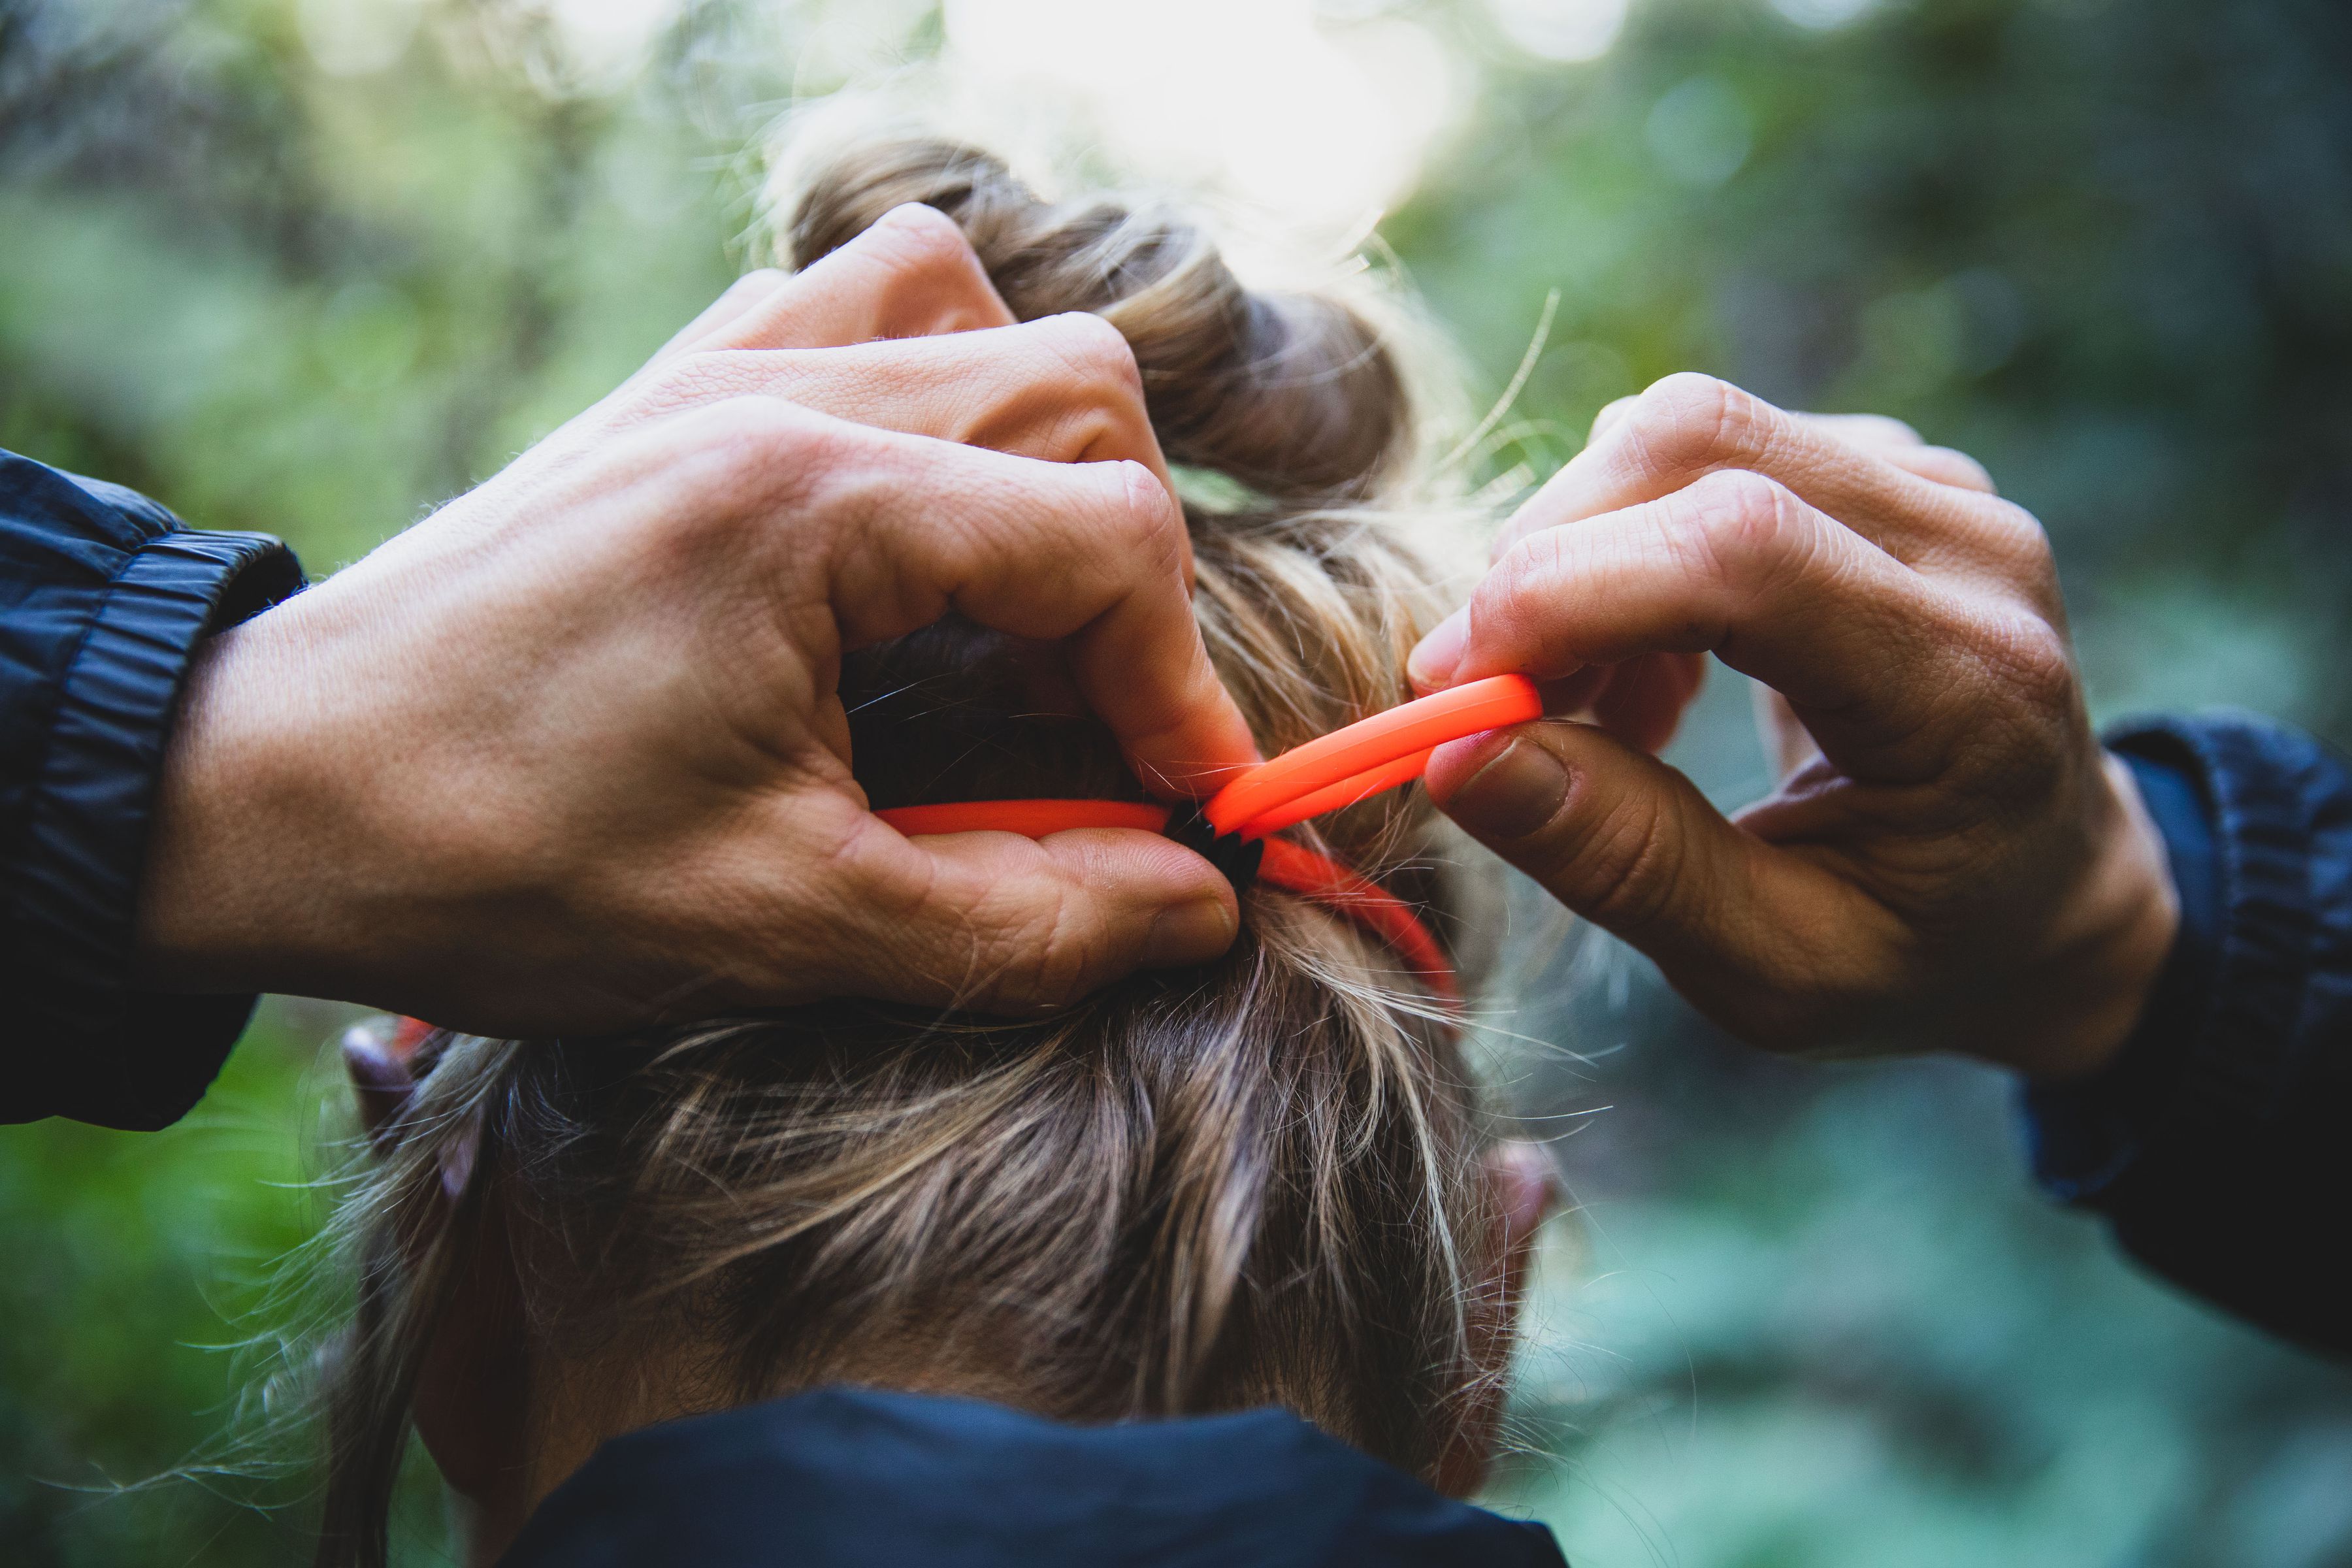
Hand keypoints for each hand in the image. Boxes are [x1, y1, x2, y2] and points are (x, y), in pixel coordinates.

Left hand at [133, 206, 1257, 1029]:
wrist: (261, 790)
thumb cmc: (499, 864)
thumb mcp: (782, 928)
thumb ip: (1023, 919)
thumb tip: (1197, 904)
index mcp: (811, 507)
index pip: (1109, 538)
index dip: (1183, 689)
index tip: (1192, 815)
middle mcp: (778, 392)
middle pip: (1081, 391)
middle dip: (1130, 578)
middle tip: (1091, 729)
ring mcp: (721, 367)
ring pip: (984, 311)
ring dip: (1047, 454)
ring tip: (1011, 614)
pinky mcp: (677, 386)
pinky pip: (861, 301)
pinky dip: (937, 389)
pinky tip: (909, 526)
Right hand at [1411, 374, 2176, 1079]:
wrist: (2048, 889)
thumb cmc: (1912, 950)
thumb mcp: (1772, 969)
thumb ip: (1625, 862)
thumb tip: (1452, 755)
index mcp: (1971, 688)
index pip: (1745, 556)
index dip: (1564, 597)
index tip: (1450, 695)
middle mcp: (1968, 550)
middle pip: (1692, 447)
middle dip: (1542, 566)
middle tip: (1490, 709)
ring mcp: (1930, 484)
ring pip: (1676, 430)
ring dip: (1574, 557)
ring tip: (1596, 709)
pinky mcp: (1877, 461)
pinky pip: (1695, 450)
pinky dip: (1618, 549)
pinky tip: (1649, 666)